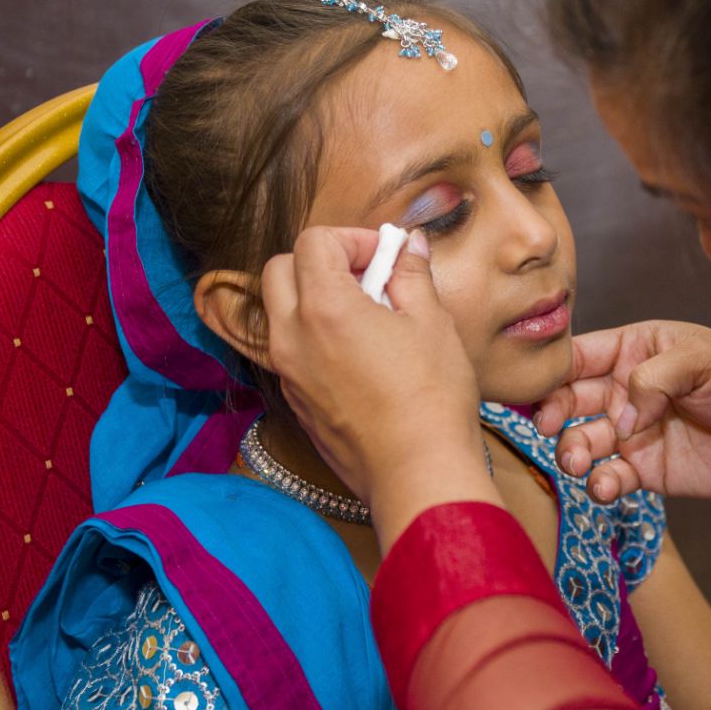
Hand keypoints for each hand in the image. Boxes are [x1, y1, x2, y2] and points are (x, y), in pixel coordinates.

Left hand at [260, 226, 497, 541]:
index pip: (313, 242)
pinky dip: (313, 335)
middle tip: (367, 276)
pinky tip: (359, 353)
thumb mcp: (432, 322)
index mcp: (323, 307)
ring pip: (278, 312)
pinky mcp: (296, 401)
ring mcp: (288, 372)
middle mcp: (292, 337)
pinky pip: (290, 350)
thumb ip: (412, 275)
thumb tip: (408, 247)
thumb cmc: (430, 396)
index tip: (385, 256)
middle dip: (320, 261)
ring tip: (364, 315)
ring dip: (313, 298)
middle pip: (280, 270)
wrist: (416, 471)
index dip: (352, 238)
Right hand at [533, 321, 710, 510]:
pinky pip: (609, 477)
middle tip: (552, 427)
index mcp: (636, 349)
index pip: (579, 354)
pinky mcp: (646, 470)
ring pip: (583, 440)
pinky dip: (599, 484)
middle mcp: (626, 389)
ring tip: (581, 461)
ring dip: (572, 451)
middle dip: (553, 413)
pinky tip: (605, 486)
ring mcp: (634, 431)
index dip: (551, 370)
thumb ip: (656, 377)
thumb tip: (623, 415)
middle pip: (569, 399)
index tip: (534, 389)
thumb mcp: (705, 360)